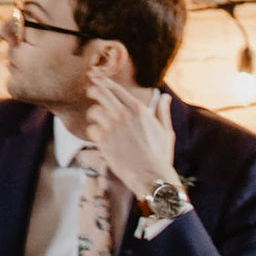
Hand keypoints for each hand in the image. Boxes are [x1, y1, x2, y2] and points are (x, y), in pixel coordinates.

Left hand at [83, 73, 180, 199]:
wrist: (152, 177)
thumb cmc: (160, 155)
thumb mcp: (166, 131)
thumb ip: (163, 111)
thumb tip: (165, 96)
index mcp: (138, 109)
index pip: (115, 88)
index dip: (103, 81)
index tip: (96, 79)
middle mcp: (123, 114)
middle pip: (100, 92)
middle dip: (92, 90)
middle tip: (89, 92)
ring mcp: (112, 126)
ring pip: (93, 111)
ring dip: (94, 116)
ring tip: (98, 122)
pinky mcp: (103, 140)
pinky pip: (91, 129)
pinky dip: (93, 133)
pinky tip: (100, 138)